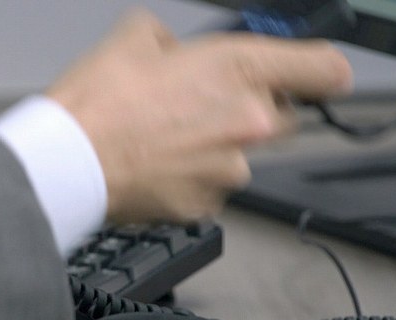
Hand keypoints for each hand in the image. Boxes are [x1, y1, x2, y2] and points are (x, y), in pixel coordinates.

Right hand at [47, 9, 352, 223]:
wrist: (69, 163)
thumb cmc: (99, 105)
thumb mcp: (134, 37)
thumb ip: (173, 37)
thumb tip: (174, 48)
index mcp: (238, 71)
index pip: (323, 69)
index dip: (326, 71)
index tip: (327, 77)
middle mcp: (247, 124)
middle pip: (281, 119)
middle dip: (251, 112)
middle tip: (203, 108)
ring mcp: (228, 171)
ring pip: (240, 157)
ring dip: (215, 148)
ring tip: (163, 139)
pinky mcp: (205, 206)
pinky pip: (211, 188)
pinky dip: (191, 178)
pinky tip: (156, 165)